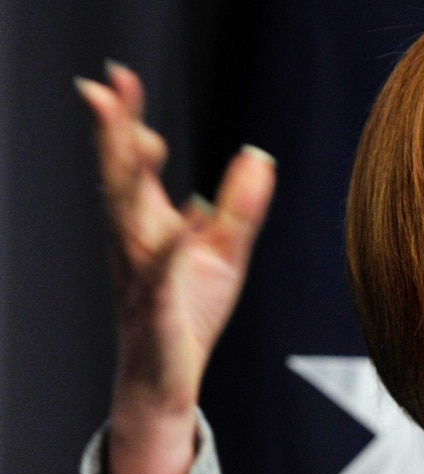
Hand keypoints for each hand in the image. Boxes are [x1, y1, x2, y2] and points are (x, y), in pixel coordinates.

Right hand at [76, 61, 275, 473]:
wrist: (166, 379)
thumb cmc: (187, 314)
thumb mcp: (224, 252)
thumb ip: (239, 205)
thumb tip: (256, 154)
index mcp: (150, 226)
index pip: (135, 164)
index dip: (127, 122)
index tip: (121, 80)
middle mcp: (137, 243)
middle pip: (121, 180)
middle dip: (113, 133)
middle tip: (104, 87)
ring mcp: (142, 274)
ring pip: (129, 219)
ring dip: (129, 178)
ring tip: (133, 137)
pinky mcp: (159, 307)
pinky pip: (163, 276)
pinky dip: (170, 250)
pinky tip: (179, 227)